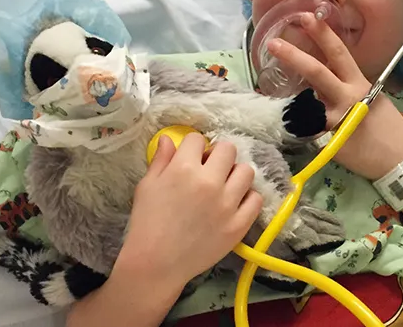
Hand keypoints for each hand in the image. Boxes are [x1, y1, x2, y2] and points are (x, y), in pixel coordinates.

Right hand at [113, 134, 263, 287]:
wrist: (156, 264)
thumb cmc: (147, 223)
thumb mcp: (147, 187)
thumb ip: (160, 160)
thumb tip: (168, 139)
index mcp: (183, 169)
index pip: (197, 139)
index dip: (193, 147)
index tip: (191, 158)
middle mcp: (209, 182)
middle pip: (228, 149)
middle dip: (218, 155)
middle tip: (210, 169)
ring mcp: (227, 204)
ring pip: (246, 171)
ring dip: (235, 174)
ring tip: (224, 186)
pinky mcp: (239, 224)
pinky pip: (256, 199)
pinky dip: (247, 198)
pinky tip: (235, 203)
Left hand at [267, 13, 402, 179]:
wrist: (400, 159)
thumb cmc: (387, 127)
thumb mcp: (371, 98)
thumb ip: (347, 87)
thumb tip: (323, 80)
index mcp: (359, 83)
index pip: (339, 53)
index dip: (323, 34)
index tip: (307, 17)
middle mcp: (348, 97)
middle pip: (317, 72)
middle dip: (294, 55)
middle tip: (273, 43)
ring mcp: (338, 119)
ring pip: (306, 102)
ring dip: (289, 94)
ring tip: (268, 87)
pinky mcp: (331, 140)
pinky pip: (309, 128)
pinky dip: (300, 125)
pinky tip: (292, 123)